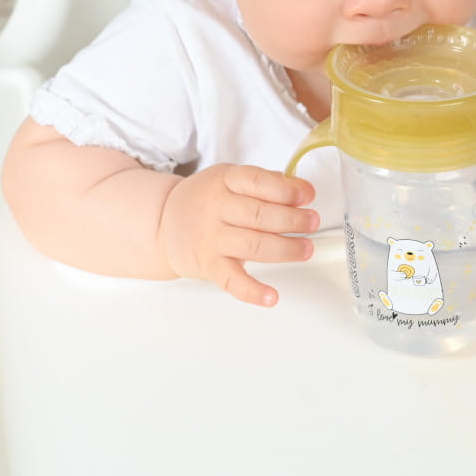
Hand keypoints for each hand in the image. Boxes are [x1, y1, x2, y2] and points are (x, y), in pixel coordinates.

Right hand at [158, 163, 318, 306]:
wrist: (163, 224)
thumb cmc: (204, 200)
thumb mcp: (229, 178)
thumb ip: (264, 182)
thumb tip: (299, 189)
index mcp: (224, 180)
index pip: (258, 182)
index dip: (287, 189)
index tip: (308, 195)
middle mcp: (216, 209)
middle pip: (260, 215)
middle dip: (293, 219)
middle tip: (312, 222)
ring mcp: (211, 239)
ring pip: (254, 245)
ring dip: (285, 249)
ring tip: (305, 248)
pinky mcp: (208, 266)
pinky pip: (232, 281)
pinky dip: (252, 291)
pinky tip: (271, 296)